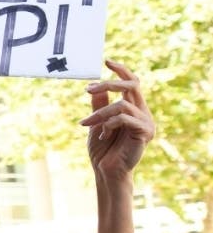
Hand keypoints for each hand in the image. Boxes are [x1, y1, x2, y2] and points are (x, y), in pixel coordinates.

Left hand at [81, 60, 153, 177]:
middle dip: (109, 84)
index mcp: (134, 109)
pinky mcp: (145, 133)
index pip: (132, 83)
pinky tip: (101, 135)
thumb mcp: (96, 123)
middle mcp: (143, 113)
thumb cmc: (102, 149)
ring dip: (100, 113)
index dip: (121, 71)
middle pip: (132, 86)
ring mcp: (146, 123)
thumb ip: (99, 106)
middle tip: (89, 89)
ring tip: (87, 124)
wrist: (106, 171)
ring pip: (122, 104)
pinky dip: (108, 124)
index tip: (106, 61)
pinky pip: (124, 119)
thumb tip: (94, 88)